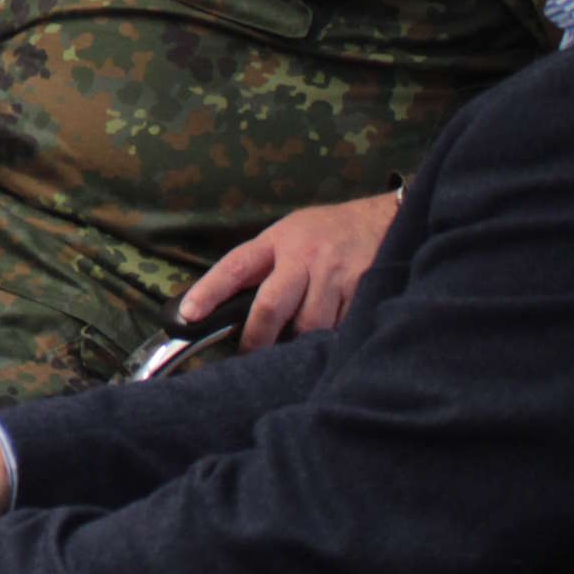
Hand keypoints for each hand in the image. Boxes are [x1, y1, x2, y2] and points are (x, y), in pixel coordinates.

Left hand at [179, 188, 401, 345]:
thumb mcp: (289, 235)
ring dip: (300, 340)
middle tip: (251, 355)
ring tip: (299, 342)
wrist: (384, 218)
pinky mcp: (362, 289)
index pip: (235, 267)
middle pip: (271, 305)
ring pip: (309, 324)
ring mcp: (335, 273)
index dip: (209, 291)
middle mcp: (305, 256)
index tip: (189, 315)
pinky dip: (331, 337)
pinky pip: (340, 327)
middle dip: (258, 337)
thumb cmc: (328, 232)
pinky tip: (331, 333)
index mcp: (278, 241)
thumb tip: (232, 307)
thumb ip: (265, 265)